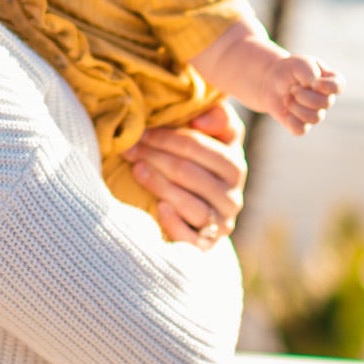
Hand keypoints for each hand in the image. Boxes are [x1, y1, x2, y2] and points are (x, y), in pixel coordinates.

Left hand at [125, 100, 246, 248]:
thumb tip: (200, 118)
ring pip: (191, 203)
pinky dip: (174, 221)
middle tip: (129, 148)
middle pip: (191, 173)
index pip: (203, 148)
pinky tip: (158, 207)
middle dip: (156, 156)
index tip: (143, 130)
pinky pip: (191, 236)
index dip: (170, 137)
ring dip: (160, 184)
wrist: (199, 214)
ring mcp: (221, 223)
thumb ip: (215, 117)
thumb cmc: (198, 165)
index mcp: (234, 165)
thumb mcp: (211, 138)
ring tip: (136, 169)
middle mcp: (233, 196)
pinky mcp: (206, 246)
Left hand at [267, 55, 340, 136]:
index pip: (338, 86)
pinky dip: (292, 121)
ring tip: (287, 98)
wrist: (271, 80)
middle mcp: (326, 99)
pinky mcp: (301, 124)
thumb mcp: (299, 63)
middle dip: (304, 95)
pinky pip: (301, 130)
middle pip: (324, 103)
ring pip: (314, 118)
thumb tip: (313, 85)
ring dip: (296, 107)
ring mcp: (315, 113)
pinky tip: (286, 113)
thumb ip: (309, 70)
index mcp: (330, 81)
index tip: (313, 83)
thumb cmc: (290, 70)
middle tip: (292, 88)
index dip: (327, 87)